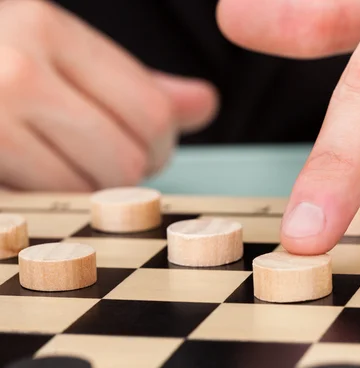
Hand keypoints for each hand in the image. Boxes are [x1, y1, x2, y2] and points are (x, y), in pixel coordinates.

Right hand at [0, 0, 217, 190]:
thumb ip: (133, 82)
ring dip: (84, 190)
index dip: (160, 145)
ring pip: (83, 192)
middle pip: (124, 160)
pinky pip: (38, 208)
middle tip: (101, 160)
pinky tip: (32, 175)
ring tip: (59, 163)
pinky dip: (47, 202)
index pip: (152, 112)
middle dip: (125, 173)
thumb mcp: (59, 50)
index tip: (147, 148)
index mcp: (47, 29)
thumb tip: (204, 105)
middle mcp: (14, 71)